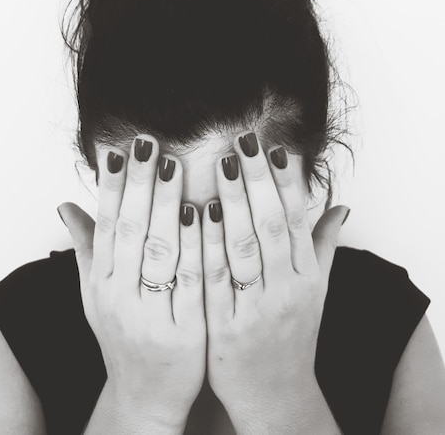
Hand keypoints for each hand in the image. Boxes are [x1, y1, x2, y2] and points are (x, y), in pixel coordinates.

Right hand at [57, 135, 205, 430]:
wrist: (147, 397)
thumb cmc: (125, 337)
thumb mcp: (97, 295)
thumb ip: (87, 248)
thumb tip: (64, 205)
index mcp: (102, 285)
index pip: (106, 226)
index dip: (112, 187)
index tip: (120, 150)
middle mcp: (120, 298)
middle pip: (130, 232)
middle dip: (139, 184)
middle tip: (148, 143)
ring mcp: (152, 316)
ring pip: (159, 251)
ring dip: (167, 205)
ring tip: (175, 165)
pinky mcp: (185, 333)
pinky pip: (192, 282)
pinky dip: (197, 246)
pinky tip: (205, 213)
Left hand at [202, 131, 347, 433]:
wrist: (273, 394)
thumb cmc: (291, 334)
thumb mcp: (315, 292)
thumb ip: (323, 246)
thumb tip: (341, 205)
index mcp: (307, 278)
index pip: (298, 221)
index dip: (288, 183)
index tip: (276, 148)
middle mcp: (286, 291)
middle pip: (272, 227)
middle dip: (259, 182)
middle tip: (245, 142)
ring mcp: (256, 310)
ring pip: (245, 248)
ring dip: (233, 204)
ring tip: (222, 165)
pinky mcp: (225, 328)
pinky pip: (214, 280)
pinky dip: (207, 245)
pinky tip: (196, 213)